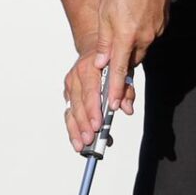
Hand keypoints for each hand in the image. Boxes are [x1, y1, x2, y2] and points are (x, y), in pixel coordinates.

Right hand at [63, 36, 138, 152]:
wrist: (95, 48)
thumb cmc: (111, 61)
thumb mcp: (124, 70)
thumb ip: (126, 89)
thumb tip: (127, 108)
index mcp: (90, 67)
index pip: (91, 91)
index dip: (93, 109)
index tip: (98, 124)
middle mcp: (76, 76)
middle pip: (79, 104)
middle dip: (84, 124)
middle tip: (90, 139)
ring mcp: (70, 86)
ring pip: (71, 111)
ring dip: (76, 130)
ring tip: (82, 146)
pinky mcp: (68, 94)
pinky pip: (69, 113)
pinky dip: (73, 128)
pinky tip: (78, 141)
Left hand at [93, 0, 169, 114]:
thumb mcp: (104, 11)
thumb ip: (103, 40)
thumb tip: (100, 63)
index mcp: (125, 36)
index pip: (119, 70)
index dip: (115, 90)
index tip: (113, 106)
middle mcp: (143, 38)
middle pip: (132, 63)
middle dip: (123, 70)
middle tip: (114, 75)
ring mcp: (155, 32)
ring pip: (141, 50)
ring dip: (131, 50)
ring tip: (123, 36)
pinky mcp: (162, 24)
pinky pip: (149, 37)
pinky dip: (140, 36)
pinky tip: (135, 21)